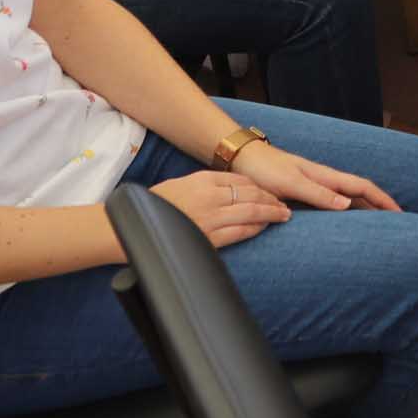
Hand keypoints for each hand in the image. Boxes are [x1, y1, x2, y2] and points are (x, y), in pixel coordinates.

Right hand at [151, 169, 290, 248]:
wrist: (133, 225)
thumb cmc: (157, 204)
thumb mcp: (184, 183)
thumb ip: (209, 184)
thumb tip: (235, 188)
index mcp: (204, 180)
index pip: (242, 181)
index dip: (260, 187)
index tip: (270, 192)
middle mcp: (210, 196)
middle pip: (252, 195)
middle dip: (271, 200)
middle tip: (284, 204)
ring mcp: (211, 217)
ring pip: (251, 213)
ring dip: (270, 213)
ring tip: (282, 215)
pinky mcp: (209, 237)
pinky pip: (239, 232)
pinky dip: (255, 228)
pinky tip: (263, 227)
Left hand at [230, 141, 401, 213]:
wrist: (242, 159)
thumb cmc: (264, 170)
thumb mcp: (291, 184)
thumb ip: (319, 194)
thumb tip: (347, 206)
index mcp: (325, 176)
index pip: (363, 187)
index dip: (383, 200)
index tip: (400, 213)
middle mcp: (324, 180)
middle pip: (360, 193)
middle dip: (379, 206)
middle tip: (396, 223)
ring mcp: (314, 185)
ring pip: (347, 198)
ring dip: (364, 210)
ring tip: (376, 225)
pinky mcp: (303, 192)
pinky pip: (332, 203)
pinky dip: (345, 212)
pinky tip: (343, 221)